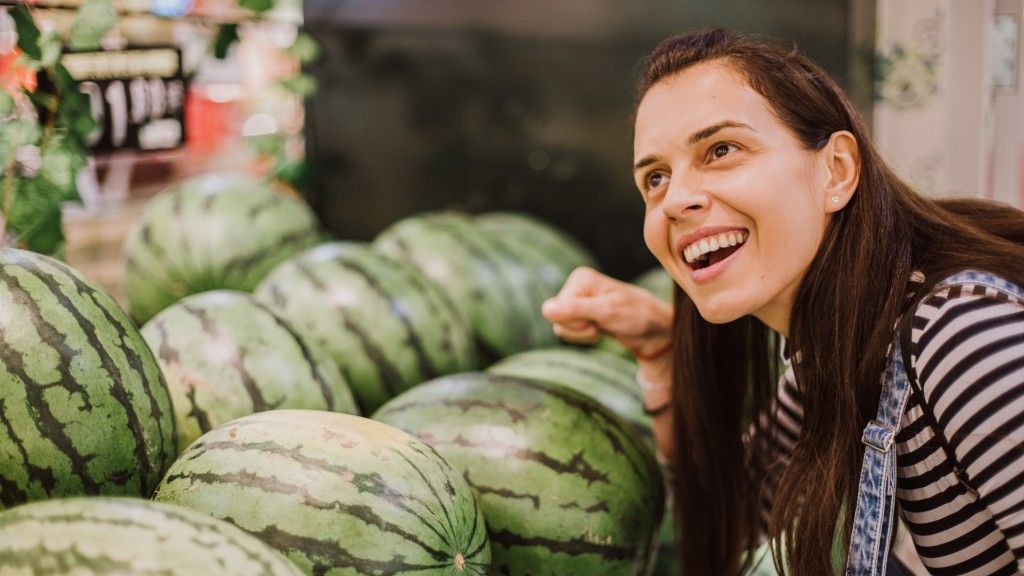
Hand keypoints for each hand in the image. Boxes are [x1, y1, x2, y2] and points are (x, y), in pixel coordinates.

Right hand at [541, 267, 673, 364]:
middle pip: (556, 320)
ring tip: (603, 326)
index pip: (557, 310)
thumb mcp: (606, 312)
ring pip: (561, 328)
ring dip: (582, 334)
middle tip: (603, 322)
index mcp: (580, 278)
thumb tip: (546, 309)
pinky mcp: (580, 313)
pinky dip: (584, 336)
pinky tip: (600, 329)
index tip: (601, 317)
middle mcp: (575, 287)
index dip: (578, 322)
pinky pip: (568, 332)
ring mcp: (577, 301)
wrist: (653, 329)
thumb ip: (575, 310)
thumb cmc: (636, 316)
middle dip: (580, 329)